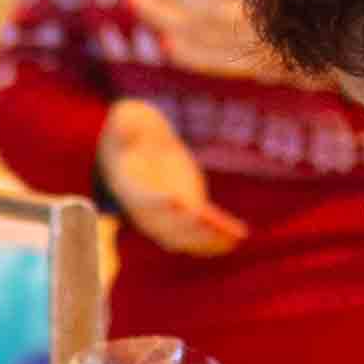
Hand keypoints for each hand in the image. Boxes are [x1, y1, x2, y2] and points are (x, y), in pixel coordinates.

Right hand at [97, 98, 248, 258]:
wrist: (140, 152)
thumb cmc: (132, 135)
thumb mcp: (125, 125)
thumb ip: (126, 126)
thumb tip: (125, 123)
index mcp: (130, 190)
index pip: (142, 201)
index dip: (157, 202)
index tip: (174, 198)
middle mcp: (147, 212)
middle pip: (166, 228)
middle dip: (188, 227)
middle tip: (207, 219)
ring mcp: (167, 218)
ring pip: (187, 238)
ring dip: (209, 239)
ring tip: (233, 235)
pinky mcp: (187, 215)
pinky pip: (200, 236)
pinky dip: (217, 241)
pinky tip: (238, 236)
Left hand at [133, 0, 287, 83]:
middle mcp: (271, 23)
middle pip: (208, 14)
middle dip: (168, 1)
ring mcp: (271, 49)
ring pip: (212, 40)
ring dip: (170, 23)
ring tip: (138, 2)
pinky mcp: (274, 67)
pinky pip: (226, 64)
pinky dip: (194, 55)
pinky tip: (166, 44)